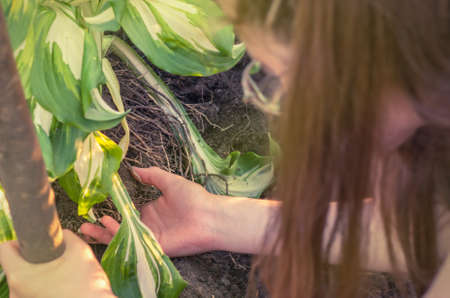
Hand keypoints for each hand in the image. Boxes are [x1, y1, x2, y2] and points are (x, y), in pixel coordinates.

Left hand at [0, 230, 115, 297]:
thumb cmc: (87, 282)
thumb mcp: (80, 249)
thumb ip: (66, 236)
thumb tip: (61, 234)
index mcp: (20, 274)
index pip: (4, 250)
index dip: (19, 242)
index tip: (36, 244)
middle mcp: (14, 292)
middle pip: (14, 267)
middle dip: (32, 261)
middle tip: (55, 261)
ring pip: (23, 282)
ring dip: (37, 277)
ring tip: (60, 277)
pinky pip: (30, 294)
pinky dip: (41, 290)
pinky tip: (60, 289)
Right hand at [81, 167, 216, 256]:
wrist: (210, 215)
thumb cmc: (193, 198)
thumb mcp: (169, 181)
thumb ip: (151, 175)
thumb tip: (134, 168)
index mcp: (152, 211)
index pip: (127, 213)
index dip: (112, 210)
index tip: (96, 205)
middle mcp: (148, 224)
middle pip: (121, 227)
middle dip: (102, 227)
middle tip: (84, 223)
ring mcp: (150, 236)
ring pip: (123, 237)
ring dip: (105, 232)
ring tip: (87, 226)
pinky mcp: (154, 246)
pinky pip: (133, 242)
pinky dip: (118, 235)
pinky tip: (106, 225)